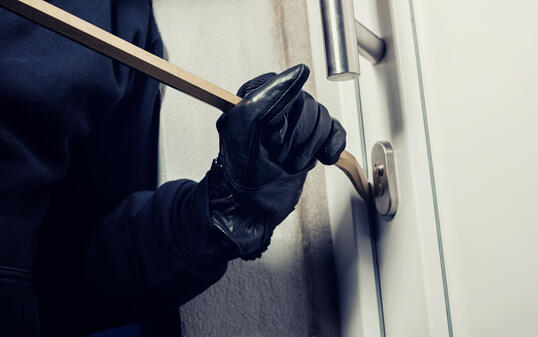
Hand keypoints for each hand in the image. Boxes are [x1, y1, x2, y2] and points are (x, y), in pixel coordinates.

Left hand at [207, 64, 345, 259]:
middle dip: (296, 137)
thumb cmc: (240, 171)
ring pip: (324, 118)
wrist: (251, 207)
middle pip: (309, 105)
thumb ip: (270, 94)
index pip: (286, 87)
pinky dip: (332, 146)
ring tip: (290, 162)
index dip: (283, 114)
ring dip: (309, 148)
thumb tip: (299, 72)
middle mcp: (277, 108)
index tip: (271, 135)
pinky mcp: (313, 141)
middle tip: (278, 153)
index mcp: (256, 97)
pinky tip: (323, 156)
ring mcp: (296, 125)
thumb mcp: (245, 126)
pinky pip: (336, 131)